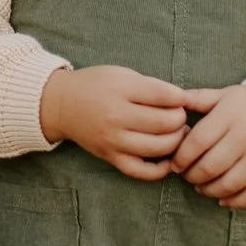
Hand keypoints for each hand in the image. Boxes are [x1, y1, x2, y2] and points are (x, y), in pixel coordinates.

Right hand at [38, 66, 186, 178]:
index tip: (182, 99)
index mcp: (121, 89)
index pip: (165, 95)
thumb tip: (183, 102)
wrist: (62, 105)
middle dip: (180, 119)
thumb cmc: (96, 85)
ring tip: (176, 134)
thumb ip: (151, 87)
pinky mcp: (110, 157)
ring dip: (176, 141)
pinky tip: (167, 160)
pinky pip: (140, 170)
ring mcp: (113, 140)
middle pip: (165, 122)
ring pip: (158, 147)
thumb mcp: (122, 74)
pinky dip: (159, 170)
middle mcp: (117, 116)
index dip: (181, 98)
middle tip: (179, 116)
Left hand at [171, 85, 245, 206]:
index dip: (181, 157)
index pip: (198, 142)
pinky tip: (222, 198)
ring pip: (229, 184)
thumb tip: (170, 101)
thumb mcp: (223, 95)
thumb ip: (197, 98)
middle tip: (187, 176)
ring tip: (201, 187)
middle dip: (192, 176)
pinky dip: (234, 201)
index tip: (175, 164)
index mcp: (230, 116)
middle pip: (211, 166)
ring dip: (209, 190)